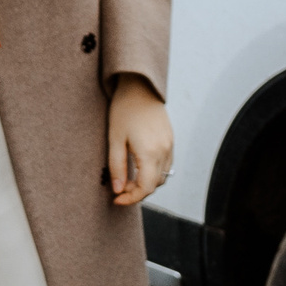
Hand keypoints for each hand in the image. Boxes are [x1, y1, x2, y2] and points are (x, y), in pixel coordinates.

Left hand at [107, 74, 172, 206]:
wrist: (140, 86)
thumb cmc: (124, 110)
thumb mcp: (115, 139)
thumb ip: (117, 167)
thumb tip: (118, 190)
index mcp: (150, 152)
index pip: (145, 188)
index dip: (131, 198)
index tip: (116, 199)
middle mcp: (164, 151)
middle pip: (155, 185)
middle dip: (137, 192)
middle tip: (119, 190)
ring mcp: (170, 145)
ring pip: (162, 177)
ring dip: (146, 183)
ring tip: (128, 179)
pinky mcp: (171, 140)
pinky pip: (166, 165)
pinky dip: (154, 173)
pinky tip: (139, 168)